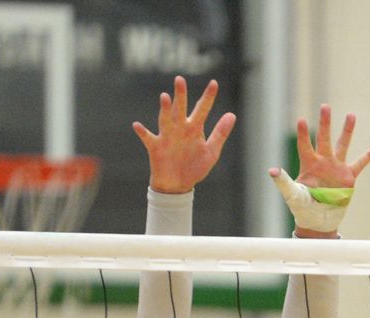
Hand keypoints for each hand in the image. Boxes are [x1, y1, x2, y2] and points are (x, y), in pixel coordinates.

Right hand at [134, 76, 236, 193]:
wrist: (177, 186)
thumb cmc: (194, 168)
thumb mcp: (211, 152)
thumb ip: (220, 134)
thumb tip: (232, 115)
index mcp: (194, 129)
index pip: (202, 109)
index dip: (208, 97)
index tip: (214, 83)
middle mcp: (180, 129)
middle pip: (180, 108)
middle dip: (180, 95)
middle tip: (180, 80)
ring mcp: (167, 137)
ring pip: (165, 119)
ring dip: (164, 109)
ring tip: (165, 97)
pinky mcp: (156, 147)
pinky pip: (148, 138)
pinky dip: (142, 132)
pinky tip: (137, 126)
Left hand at [268, 105, 369, 236]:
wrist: (319, 219)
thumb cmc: (302, 206)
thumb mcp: (292, 194)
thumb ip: (284, 182)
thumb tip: (271, 171)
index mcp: (308, 165)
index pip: (304, 146)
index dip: (302, 134)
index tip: (300, 119)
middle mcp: (323, 162)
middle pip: (324, 139)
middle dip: (324, 123)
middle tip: (325, 106)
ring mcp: (336, 167)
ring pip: (343, 145)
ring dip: (347, 131)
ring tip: (351, 115)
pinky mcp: (348, 176)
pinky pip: (360, 163)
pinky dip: (369, 155)